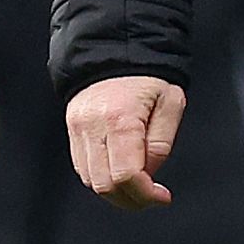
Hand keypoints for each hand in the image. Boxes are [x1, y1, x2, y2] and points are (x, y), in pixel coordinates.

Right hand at [65, 74, 185, 208]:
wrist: (114, 43)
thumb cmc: (147, 72)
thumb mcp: (170, 102)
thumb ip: (160, 144)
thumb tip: (148, 174)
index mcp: (121, 119)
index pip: (126, 176)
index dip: (145, 195)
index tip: (162, 196)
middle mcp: (93, 126)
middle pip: (104, 185)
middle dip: (130, 200)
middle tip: (151, 196)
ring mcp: (78, 128)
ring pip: (90, 180)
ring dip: (115, 191)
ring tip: (137, 183)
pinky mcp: (72, 128)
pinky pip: (82, 166)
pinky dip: (101, 176)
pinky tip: (119, 170)